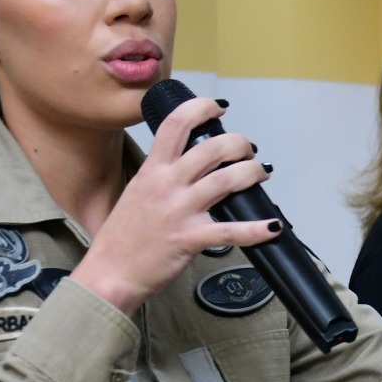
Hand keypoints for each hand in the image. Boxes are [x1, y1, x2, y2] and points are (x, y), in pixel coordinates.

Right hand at [71, 97, 280, 313]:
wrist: (108, 274)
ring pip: (226, 180)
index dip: (201, 108)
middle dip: (238, 144)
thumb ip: (162, 177)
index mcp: (151, 170)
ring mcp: (179, 211)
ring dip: (252, 172)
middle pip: (211, 148)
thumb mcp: (136, 193)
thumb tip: (191, 167)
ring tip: (262, 173)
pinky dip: (257, 229)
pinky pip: (231, 231)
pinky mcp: (190, 238)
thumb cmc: (123, 238)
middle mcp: (166, 185)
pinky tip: (273, 226)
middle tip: (248, 150)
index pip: (175, 124)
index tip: (218, 108)